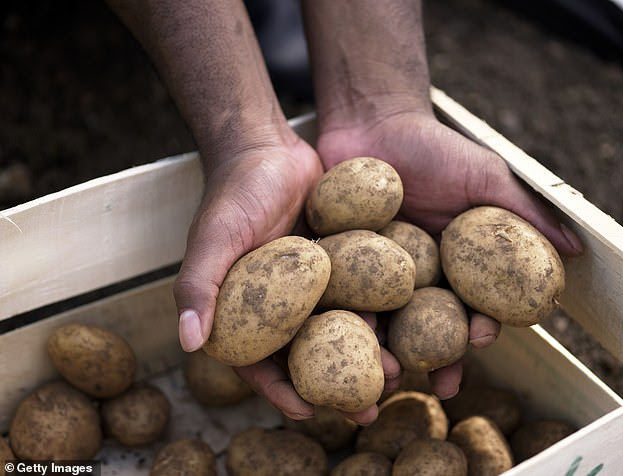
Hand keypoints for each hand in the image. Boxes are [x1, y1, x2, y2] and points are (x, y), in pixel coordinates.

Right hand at [173, 134, 399, 423]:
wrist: (269, 148)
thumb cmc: (234, 192)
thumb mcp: (213, 237)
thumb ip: (197, 286)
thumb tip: (188, 343)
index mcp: (240, 309)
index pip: (257, 363)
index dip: (280, 391)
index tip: (309, 413)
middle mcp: (277, 304)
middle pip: (306, 356)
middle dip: (334, 386)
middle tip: (367, 410)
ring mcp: (309, 286)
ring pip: (338, 330)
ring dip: (364, 355)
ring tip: (396, 374)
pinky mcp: (336, 264)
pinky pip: (357, 295)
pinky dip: (377, 313)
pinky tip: (404, 327)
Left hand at [316, 110, 582, 398]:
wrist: (374, 121)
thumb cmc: (434, 147)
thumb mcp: (485, 177)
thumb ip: (523, 213)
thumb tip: (573, 251)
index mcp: (454, 263)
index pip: (471, 305)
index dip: (479, 326)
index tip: (482, 338)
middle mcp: (416, 275)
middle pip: (427, 326)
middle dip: (436, 358)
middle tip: (438, 383)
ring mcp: (374, 272)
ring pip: (384, 320)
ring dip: (390, 349)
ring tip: (390, 371)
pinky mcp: (339, 262)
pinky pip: (342, 294)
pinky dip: (345, 317)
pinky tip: (348, 335)